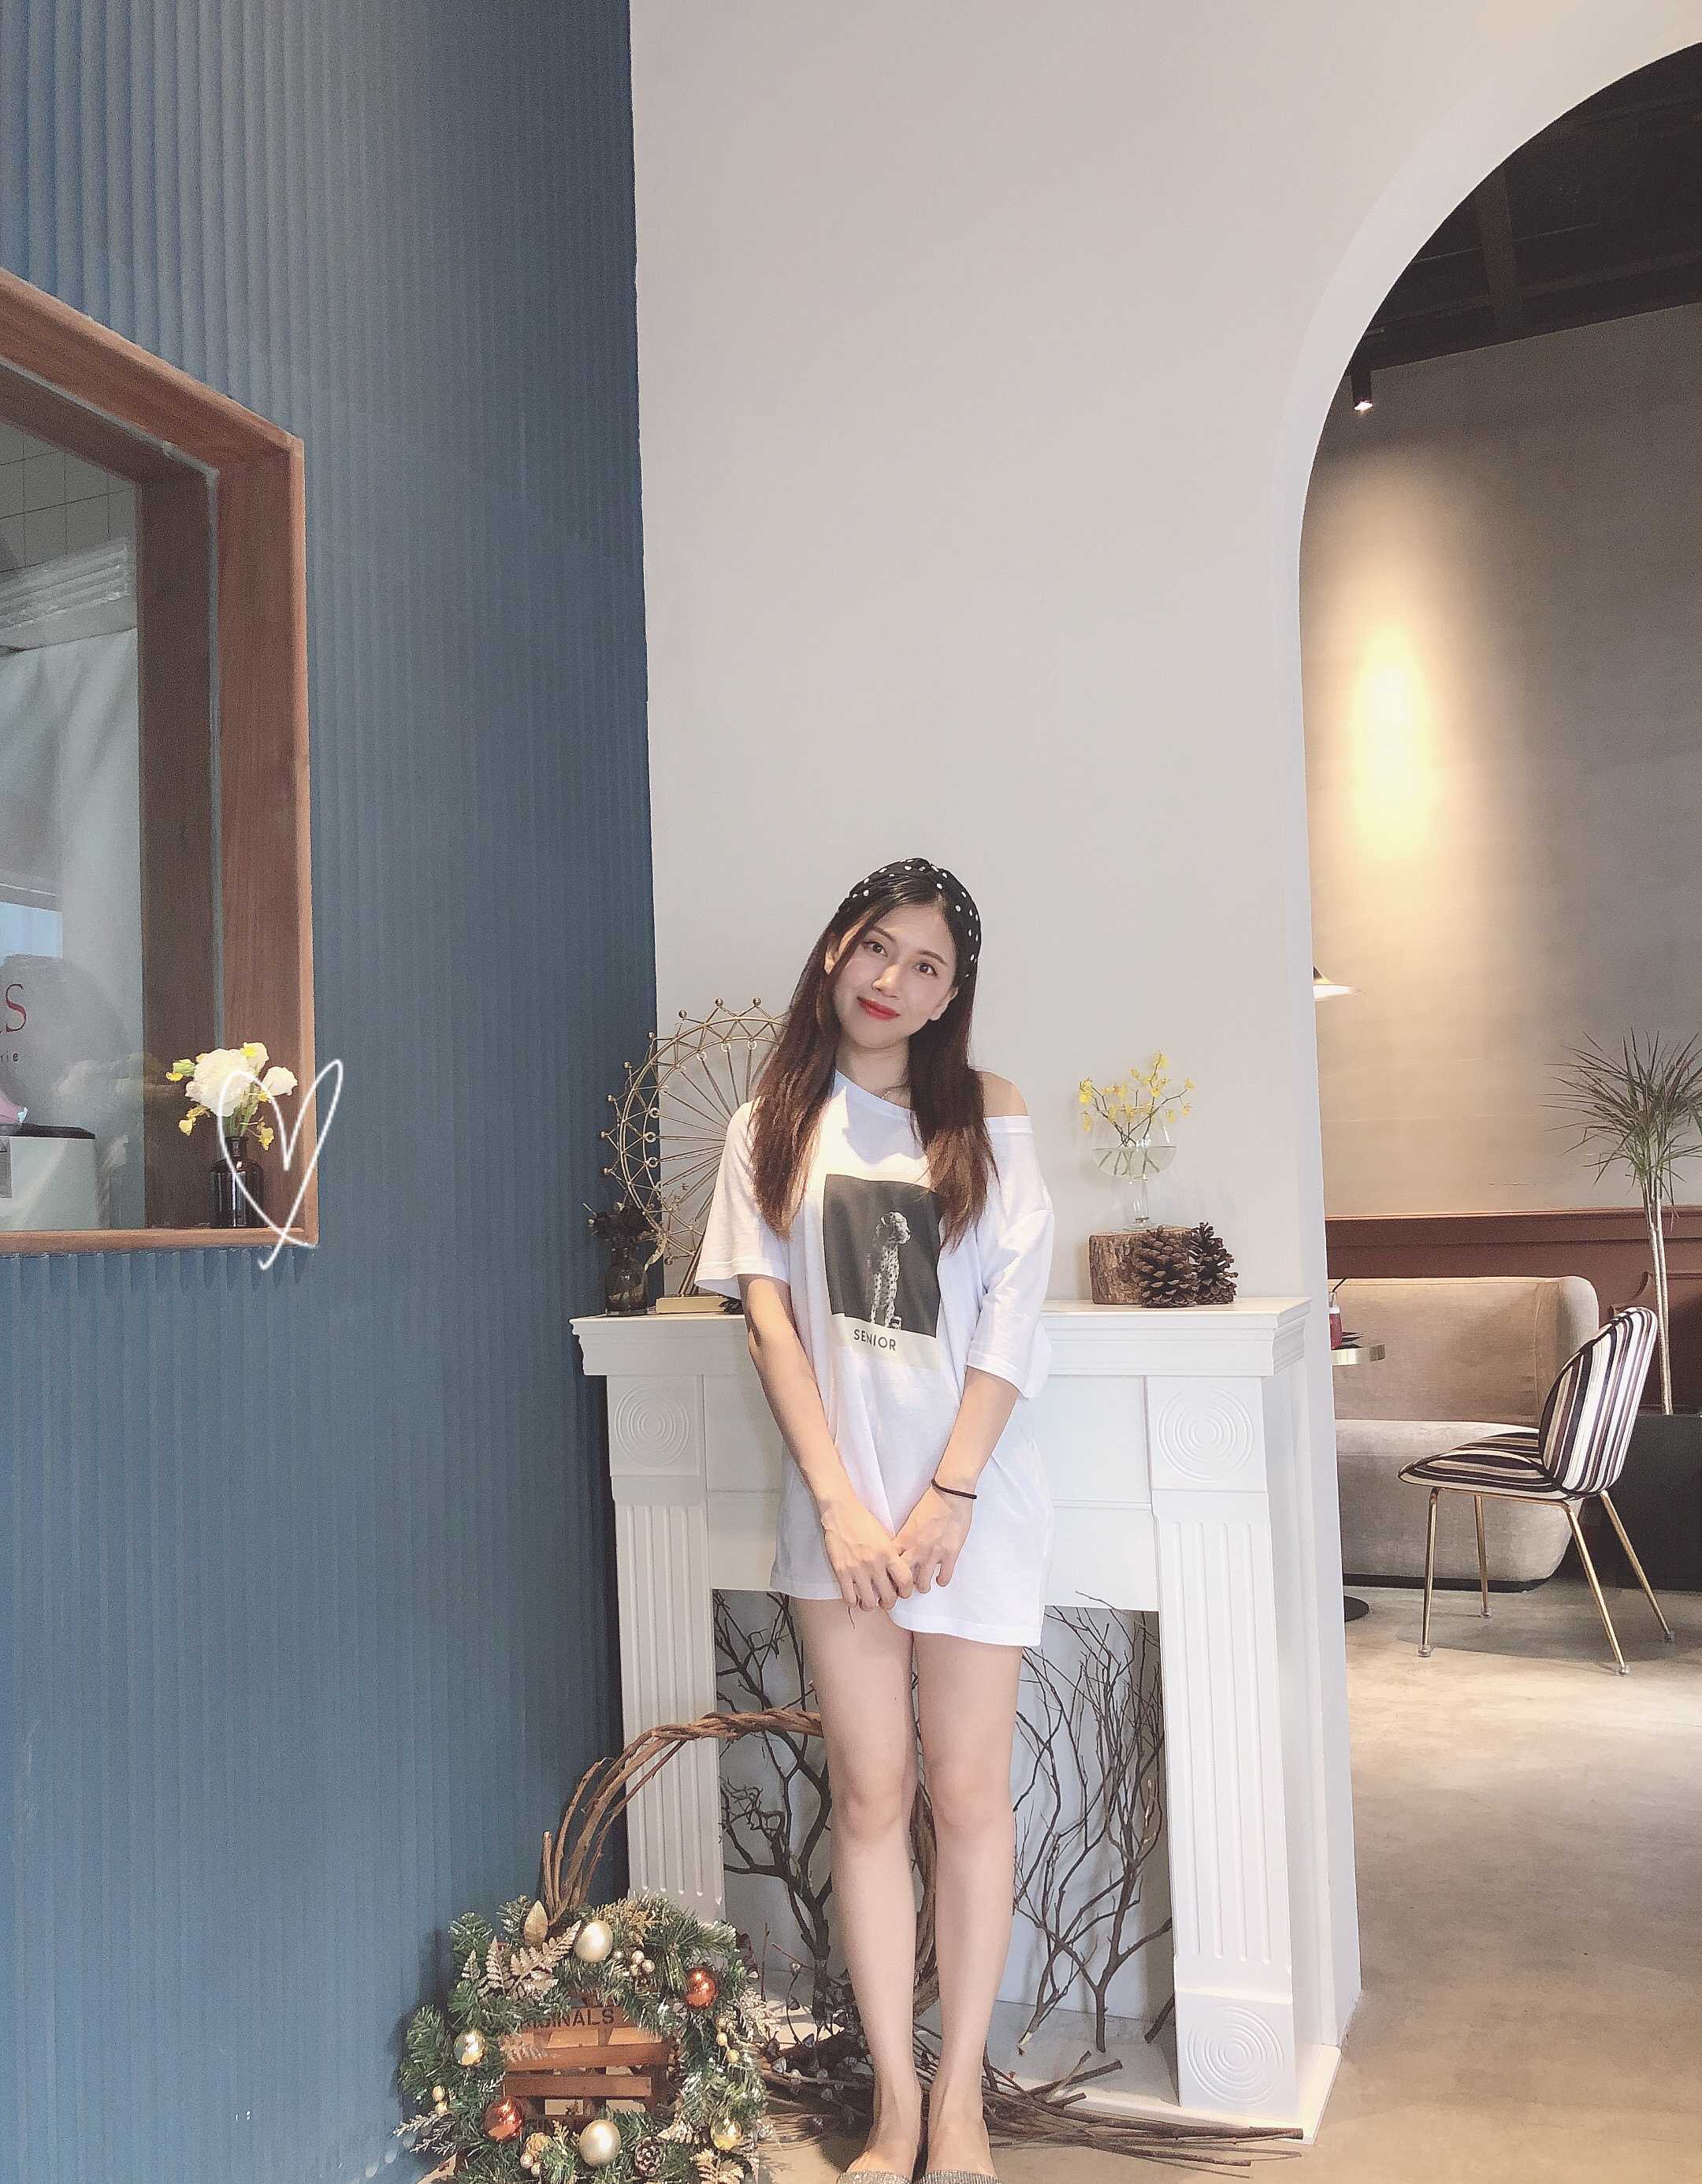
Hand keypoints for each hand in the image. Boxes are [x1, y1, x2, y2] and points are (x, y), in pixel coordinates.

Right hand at [818, 1495, 915, 1610]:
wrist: (841, 1512)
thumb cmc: (862, 1522)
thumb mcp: (885, 1537)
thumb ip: (891, 1556)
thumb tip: (896, 1573)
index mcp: (888, 1553)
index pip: (905, 1581)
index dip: (906, 1591)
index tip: (902, 1593)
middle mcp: (874, 1563)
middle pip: (889, 1597)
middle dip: (889, 1603)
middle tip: (885, 1600)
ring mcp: (857, 1569)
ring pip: (869, 1602)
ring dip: (870, 1605)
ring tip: (869, 1601)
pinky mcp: (841, 1571)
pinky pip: (849, 1597)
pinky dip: (853, 1602)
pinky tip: (854, 1596)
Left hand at [893, 1484, 972, 1592]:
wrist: (950, 1494)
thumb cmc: (930, 1504)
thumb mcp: (910, 1521)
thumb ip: (905, 1537)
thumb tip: (899, 1549)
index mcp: (904, 1539)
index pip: (889, 1563)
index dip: (887, 1574)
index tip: (887, 1580)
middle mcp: (916, 1549)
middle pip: (902, 1578)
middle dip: (901, 1588)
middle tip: (903, 1590)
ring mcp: (933, 1553)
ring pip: (923, 1583)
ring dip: (922, 1586)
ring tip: (923, 1585)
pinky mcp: (950, 1554)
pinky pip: (944, 1577)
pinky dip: (941, 1580)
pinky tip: (940, 1578)